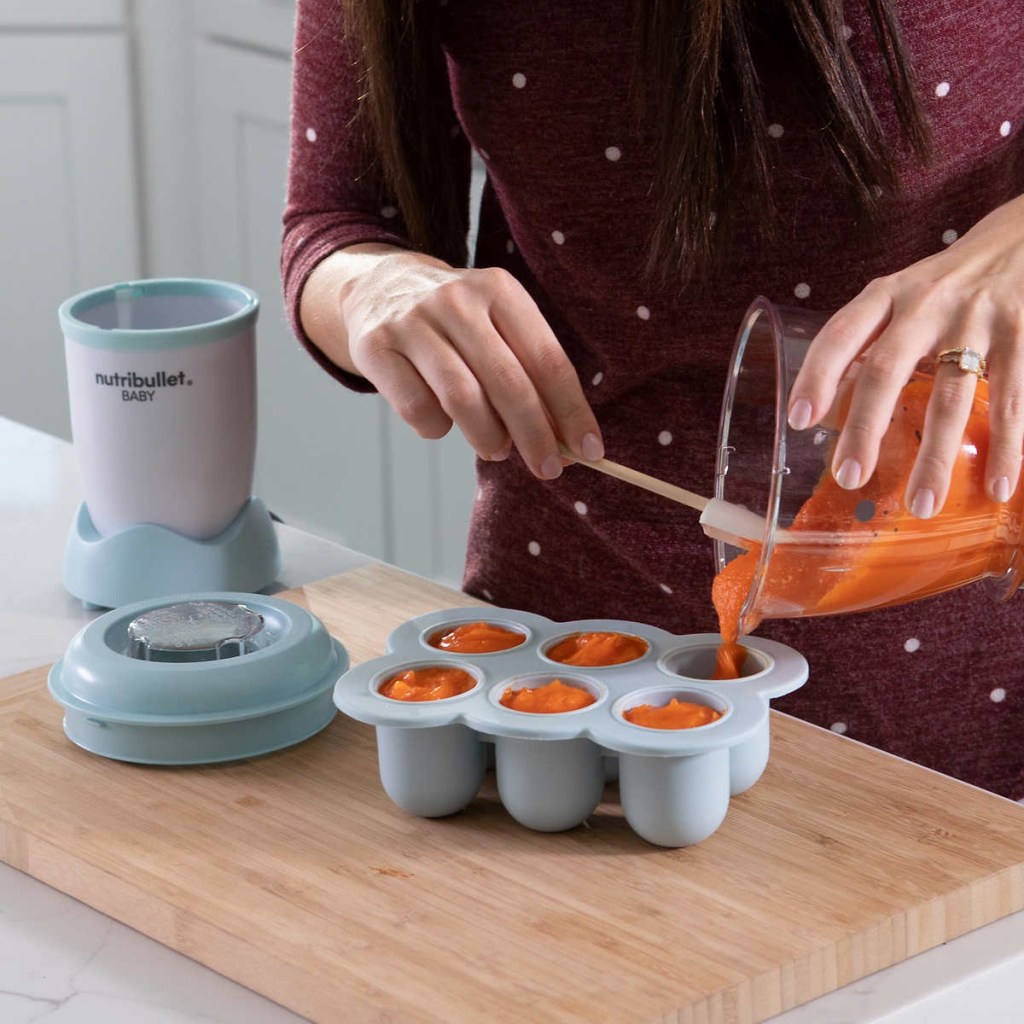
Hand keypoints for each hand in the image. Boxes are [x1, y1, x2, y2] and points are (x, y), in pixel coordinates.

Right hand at [305, 245, 602, 478]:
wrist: (378, 288)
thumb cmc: (456, 323)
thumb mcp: (498, 326)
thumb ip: (531, 374)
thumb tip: (567, 440)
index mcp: (499, 290)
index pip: (547, 360)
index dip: (571, 411)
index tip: (590, 450)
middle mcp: (457, 300)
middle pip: (508, 382)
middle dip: (535, 435)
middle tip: (549, 469)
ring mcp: (413, 322)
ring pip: (462, 398)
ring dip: (488, 437)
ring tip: (497, 449)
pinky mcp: (376, 348)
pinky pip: (417, 409)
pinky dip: (437, 429)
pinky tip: (443, 425)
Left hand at [787, 194, 1023, 516]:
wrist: (1023, 239)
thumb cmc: (946, 284)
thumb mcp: (900, 296)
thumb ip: (867, 344)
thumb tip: (826, 412)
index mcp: (887, 295)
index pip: (839, 334)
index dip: (816, 376)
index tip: (798, 421)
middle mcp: (926, 304)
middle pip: (887, 370)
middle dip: (865, 428)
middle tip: (848, 477)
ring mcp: (977, 320)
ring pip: (951, 396)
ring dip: (936, 457)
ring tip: (921, 506)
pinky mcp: (1023, 335)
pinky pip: (1013, 399)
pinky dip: (1007, 446)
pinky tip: (997, 487)